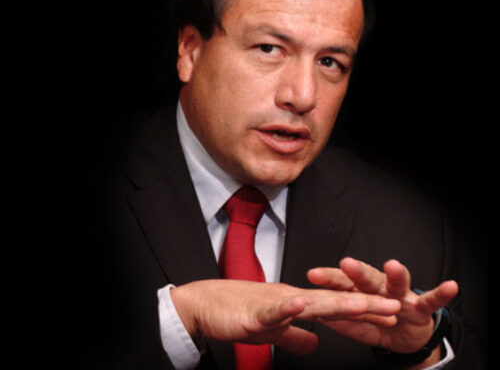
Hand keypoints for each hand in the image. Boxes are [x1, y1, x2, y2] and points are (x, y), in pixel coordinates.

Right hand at [170, 279, 400, 355]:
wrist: (206, 303)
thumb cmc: (238, 313)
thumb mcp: (274, 330)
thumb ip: (295, 336)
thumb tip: (316, 344)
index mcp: (296, 303)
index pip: (335, 307)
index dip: (363, 310)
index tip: (390, 313)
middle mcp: (291, 298)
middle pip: (333, 303)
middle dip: (365, 305)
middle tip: (395, 306)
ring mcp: (274, 303)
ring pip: (311, 303)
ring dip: (338, 304)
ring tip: (364, 304)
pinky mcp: (254, 312)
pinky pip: (274, 310)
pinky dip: (288, 308)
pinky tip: (302, 304)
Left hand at [307, 258, 458, 355]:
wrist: (404, 337)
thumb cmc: (376, 324)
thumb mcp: (353, 324)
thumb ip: (336, 316)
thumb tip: (310, 310)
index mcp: (361, 291)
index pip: (343, 282)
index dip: (329, 278)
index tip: (314, 274)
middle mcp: (380, 288)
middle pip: (368, 278)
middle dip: (358, 271)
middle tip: (347, 264)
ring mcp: (402, 296)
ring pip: (398, 283)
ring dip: (396, 274)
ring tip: (393, 266)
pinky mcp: (421, 307)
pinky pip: (432, 300)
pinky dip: (441, 293)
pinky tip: (450, 286)